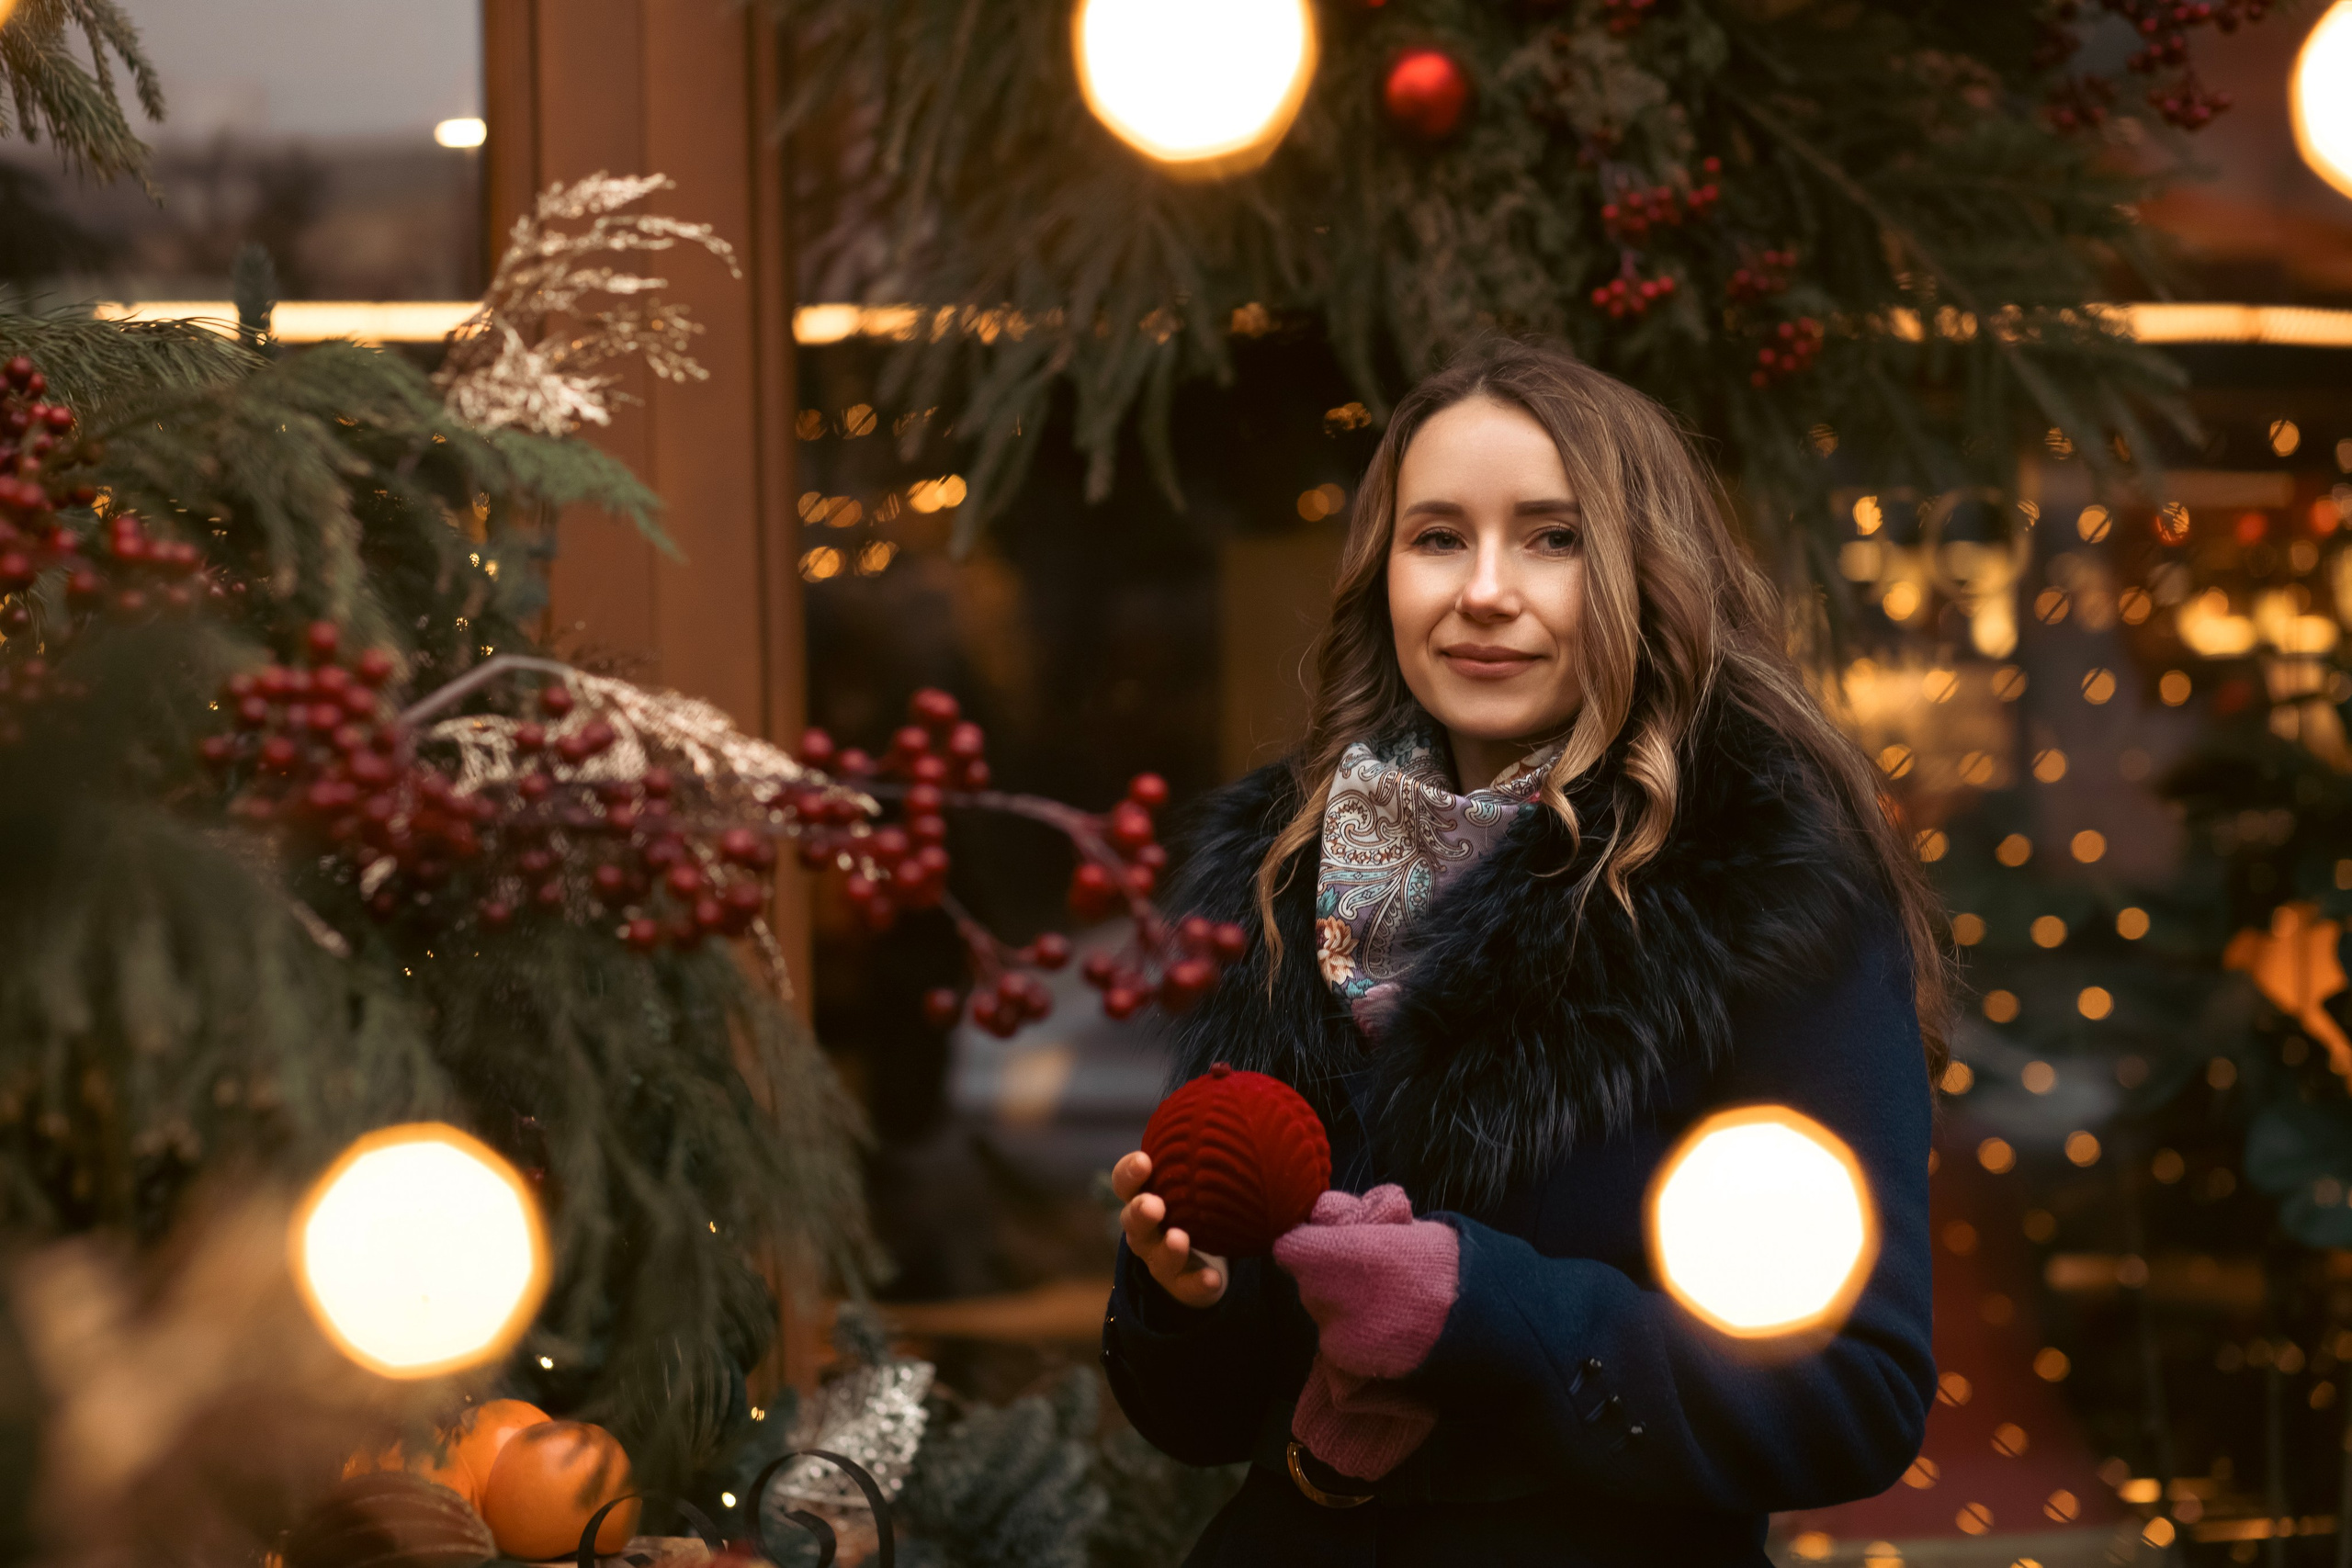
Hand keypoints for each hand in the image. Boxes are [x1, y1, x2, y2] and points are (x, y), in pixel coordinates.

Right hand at [1113, 1150, 1227, 1308]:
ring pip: (1153, 1254)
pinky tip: (1213, 1280)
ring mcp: (1159, 1258)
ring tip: (1179, 1240)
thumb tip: (1229, 1077)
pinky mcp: (1180, 1285)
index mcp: (1147, 1192)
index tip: (1145, 1161)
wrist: (1206, 1256)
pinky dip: (1197, 1283)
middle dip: (1139, 1210)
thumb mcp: (1204, 1168)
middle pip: (1132, 1218)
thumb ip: (1213, 1135)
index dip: (1131, 1172)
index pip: (1128, 1179)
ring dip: (1165, 1247)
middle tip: (1154, 1204)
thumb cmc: (1202, 1198)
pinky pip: (1186, 1286)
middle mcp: (1146, 1225)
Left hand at [1273, 1185, 1457, 1378]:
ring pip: (1321, 1312)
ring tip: (1383, 1301)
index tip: (1328, 1243)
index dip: (1307, 1242)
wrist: (1476, 1320)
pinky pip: (1338, 1341)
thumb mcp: (1399, 1220)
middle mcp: (1330, 1297)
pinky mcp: (1350, 1364)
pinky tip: (1386, 1327)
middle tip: (1367, 1271)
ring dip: (1340, 1305)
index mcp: (1340, 1254)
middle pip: (1306, 1281)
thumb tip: (1321, 1215)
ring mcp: (1338, 1335)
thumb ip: (1353, 1216)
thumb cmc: (1441, 1260)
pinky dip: (1354, 1333)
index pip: (1289, 1248)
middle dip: (1328, 1274)